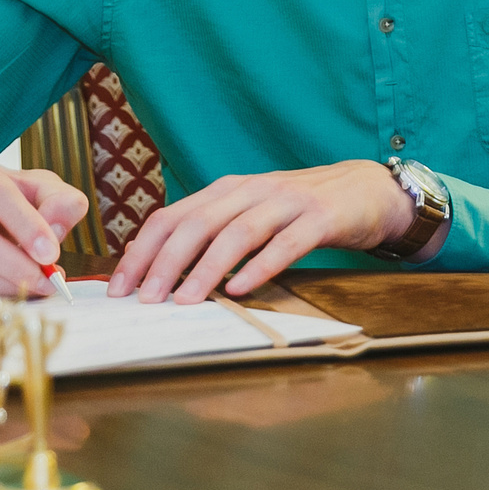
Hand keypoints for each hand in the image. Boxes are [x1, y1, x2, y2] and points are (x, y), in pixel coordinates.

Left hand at [108, 160, 414, 303]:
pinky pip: (286, 243)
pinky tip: (242, 288)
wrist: (367, 189)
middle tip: (146, 299)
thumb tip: (150, 257)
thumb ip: (207, 230)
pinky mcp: (320, 217)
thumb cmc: (301, 208)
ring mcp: (287, 201)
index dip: (142, 251)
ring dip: (207, 268)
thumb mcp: (249, 212)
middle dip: (166, 262)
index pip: (172, 217)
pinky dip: (261, 266)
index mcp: (228, 189)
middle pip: (198, 224)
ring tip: (185, 299)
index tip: (120, 288)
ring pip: (238, 232)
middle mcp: (252, 190)